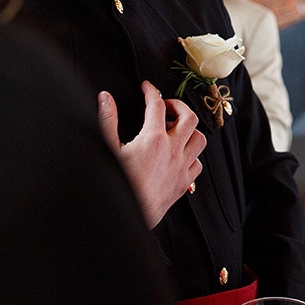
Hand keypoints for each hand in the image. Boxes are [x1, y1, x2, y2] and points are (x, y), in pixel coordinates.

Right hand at [98, 81, 205, 227]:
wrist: (129, 216)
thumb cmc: (117, 184)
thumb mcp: (108, 149)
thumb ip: (108, 120)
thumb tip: (105, 97)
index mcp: (153, 139)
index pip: (157, 104)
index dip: (152, 91)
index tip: (147, 87)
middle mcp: (172, 150)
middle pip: (189, 117)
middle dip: (179, 106)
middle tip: (167, 106)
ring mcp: (181, 167)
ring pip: (200, 139)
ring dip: (190, 130)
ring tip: (176, 129)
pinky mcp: (184, 183)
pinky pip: (198, 163)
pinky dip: (191, 155)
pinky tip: (179, 155)